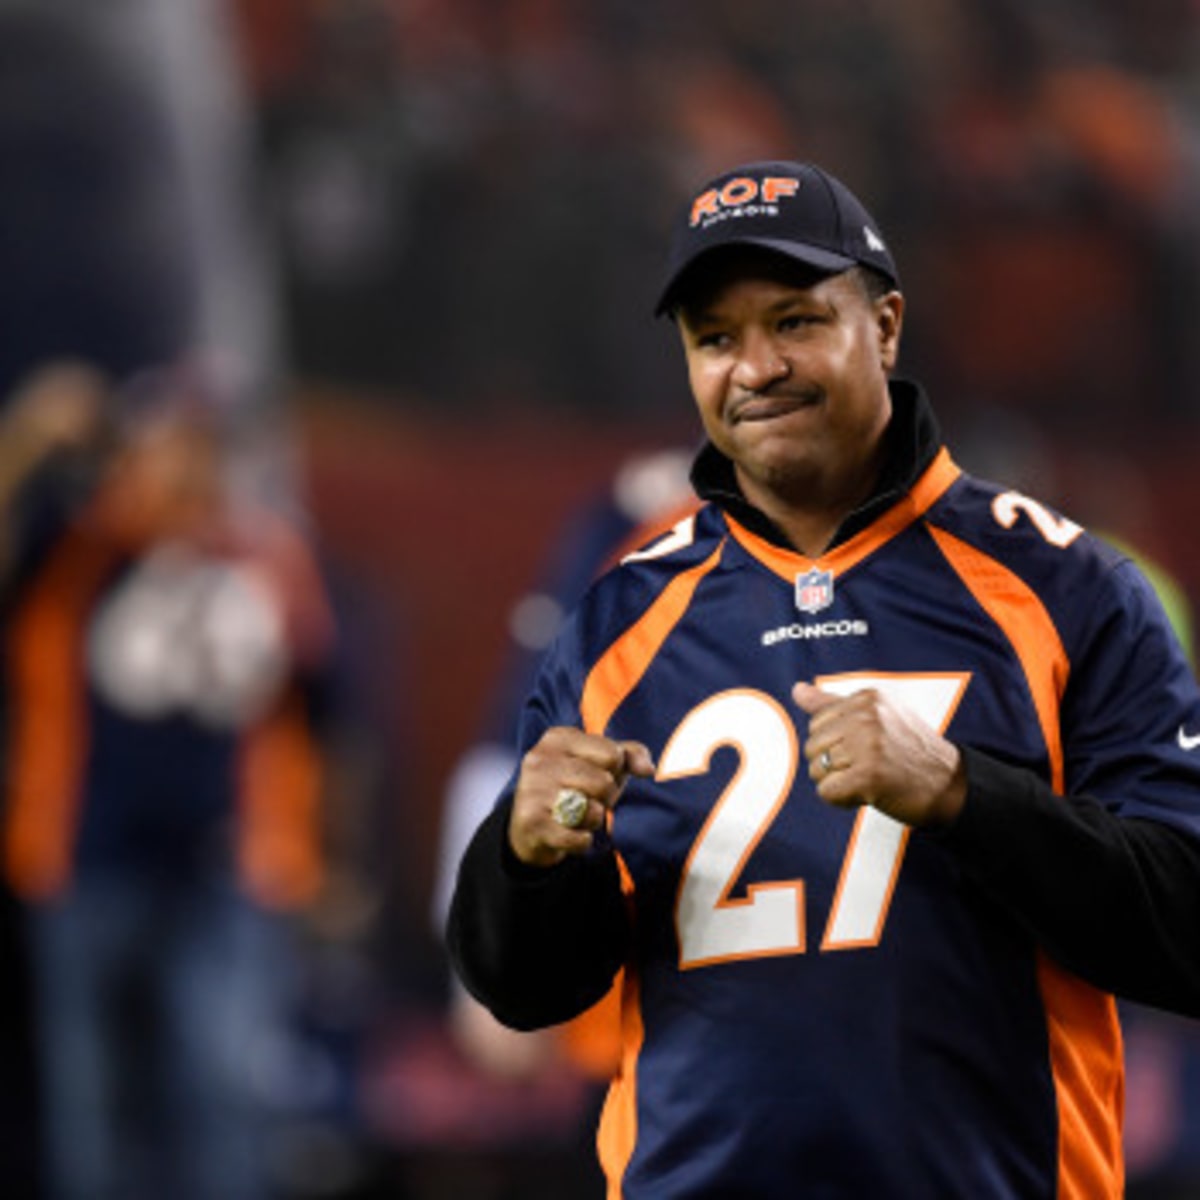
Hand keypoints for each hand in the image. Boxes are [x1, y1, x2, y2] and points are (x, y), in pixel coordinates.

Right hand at [508, 727, 654, 867]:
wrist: (529, 826)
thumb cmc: (573, 786)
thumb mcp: (601, 763)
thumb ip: (629, 756)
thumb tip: (648, 769)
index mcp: (558, 738)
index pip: (612, 754)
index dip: (615, 771)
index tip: (597, 775)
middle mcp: (540, 759)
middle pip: (604, 783)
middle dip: (606, 798)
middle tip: (588, 800)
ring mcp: (532, 790)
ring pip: (593, 811)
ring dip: (594, 820)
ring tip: (578, 816)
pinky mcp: (531, 822)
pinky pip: (578, 838)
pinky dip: (582, 842)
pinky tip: (569, 834)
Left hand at [792, 681, 964, 827]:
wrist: (950, 786)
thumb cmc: (908, 752)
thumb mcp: (875, 717)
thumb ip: (831, 703)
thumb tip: (797, 689)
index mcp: (868, 698)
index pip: (817, 722)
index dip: (836, 744)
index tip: (866, 749)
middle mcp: (867, 717)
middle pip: (812, 746)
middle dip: (832, 765)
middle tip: (868, 768)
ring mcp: (868, 745)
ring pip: (817, 770)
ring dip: (838, 784)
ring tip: (868, 780)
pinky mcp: (868, 776)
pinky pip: (827, 792)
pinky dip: (842, 800)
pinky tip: (866, 795)